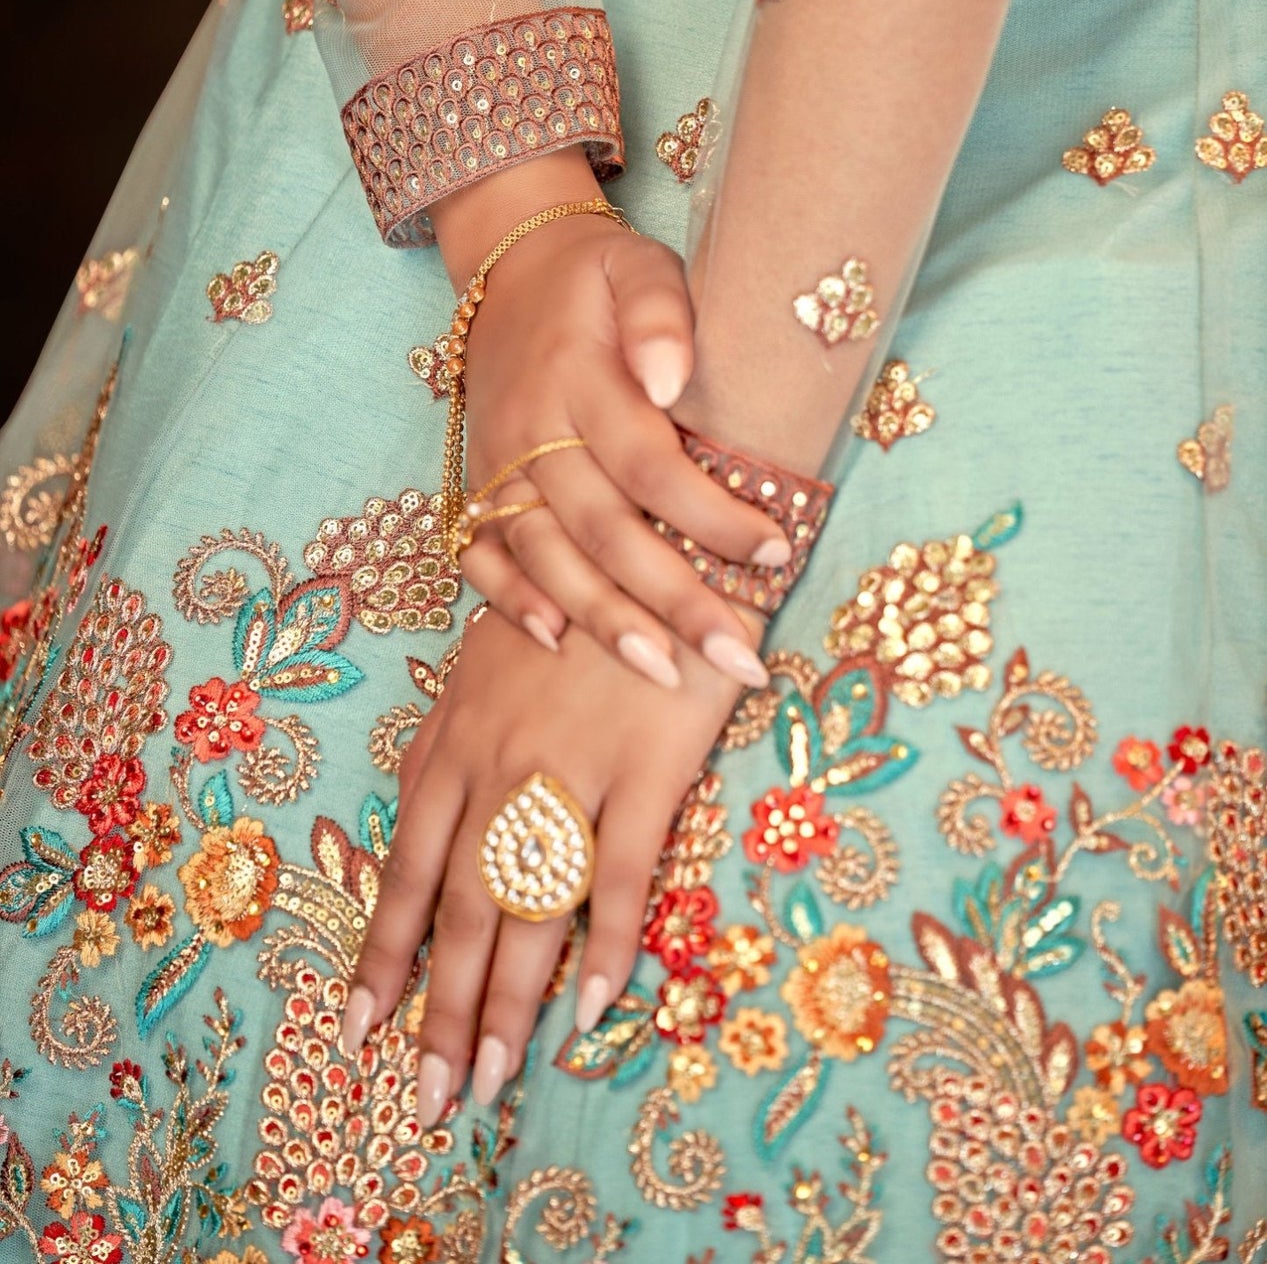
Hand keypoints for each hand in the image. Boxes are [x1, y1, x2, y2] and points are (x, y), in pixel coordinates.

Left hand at [341, 605, 756, 1121]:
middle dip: (439, 1008)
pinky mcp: (644, 762)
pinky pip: (619, 870)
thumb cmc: (572, 606)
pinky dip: (608, 941)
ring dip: (509, 1000)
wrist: (658, 538)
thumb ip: (449, 740)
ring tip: (490, 1079)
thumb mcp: (483, 667)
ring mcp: (569, 764)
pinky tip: (594, 1005)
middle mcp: (498, 762)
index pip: (408, 868)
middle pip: (460, 907)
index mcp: (454, 742)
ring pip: (527, 904)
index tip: (359, 1028)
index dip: (383, 953)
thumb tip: (416, 811)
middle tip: (427, 1097)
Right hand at [455, 208, 784, 688]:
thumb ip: (658, 313)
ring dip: (602, 619)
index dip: (710, 514)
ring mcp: (497, 462)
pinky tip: (555, 642)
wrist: (509, 265)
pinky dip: (508, 599)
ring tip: (663, 673)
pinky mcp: (476, 482)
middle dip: (672, 600)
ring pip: (546, 556)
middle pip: (603, 530)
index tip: (775, 552)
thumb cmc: (597, 275)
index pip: (649, 463)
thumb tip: (671, 381)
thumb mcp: (636, 265)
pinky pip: (479, 552)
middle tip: (737, 658)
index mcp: (577, 377)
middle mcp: (531, 430)